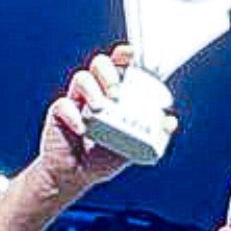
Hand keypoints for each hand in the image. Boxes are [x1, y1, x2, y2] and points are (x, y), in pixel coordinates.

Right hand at [30, 45, 170, 193]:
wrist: (76, 176)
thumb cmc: (103, 157)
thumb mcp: (132, 148)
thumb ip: (151, 134)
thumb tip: (170, 122)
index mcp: (114, 94)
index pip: (119, 66)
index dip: (123, 55)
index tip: (131, 54)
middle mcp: (95, 91)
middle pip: (100, 65)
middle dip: (109, 72)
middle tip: (116, 91)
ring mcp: (76, 100)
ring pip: (82, 78)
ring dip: (92, 89)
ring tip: (99, 108)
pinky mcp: (59, 114)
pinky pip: (63, 106)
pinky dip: (73, 115)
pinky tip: (81, 128)